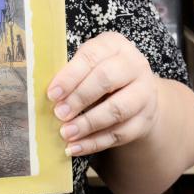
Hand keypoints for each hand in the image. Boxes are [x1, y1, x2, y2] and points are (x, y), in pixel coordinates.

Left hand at [46, 31, 158, 156]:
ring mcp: (144, 93)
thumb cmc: (101, 74)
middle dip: (79, 98)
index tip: (52, 94)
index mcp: (114, 45)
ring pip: (117, 110)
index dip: (70, 76)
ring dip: (88, 124)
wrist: (136, 92)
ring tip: (66, 133)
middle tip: (59, 114)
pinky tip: (76, 147)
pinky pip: (120, 134)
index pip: (91, 57)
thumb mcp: (88, 64)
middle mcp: (135, 65)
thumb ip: (71, 74)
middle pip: (106, 80)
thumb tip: (49, 95)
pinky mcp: (145, 120)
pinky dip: (95, 142)